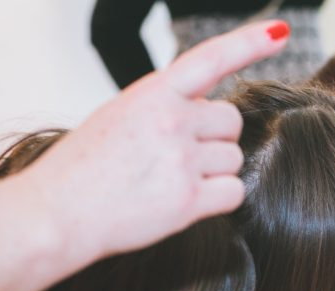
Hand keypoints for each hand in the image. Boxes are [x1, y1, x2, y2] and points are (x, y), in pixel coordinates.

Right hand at [19, 20, 289, 258]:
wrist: (56, 214)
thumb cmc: (84, 168)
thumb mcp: (119, 115)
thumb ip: (163, 107)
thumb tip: (207, 110)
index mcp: (151, 93)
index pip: (210, 59)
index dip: (248, 43)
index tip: (278, 32)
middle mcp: (171, 121)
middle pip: (232, 121)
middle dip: (216, 138)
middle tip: (179, 156)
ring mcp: (181, 160)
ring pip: (234, 159)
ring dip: (214, 172)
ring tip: (171, 182)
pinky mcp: (188, 201)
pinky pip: (234, 193)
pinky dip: (220, 199)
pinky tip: (187, 203)